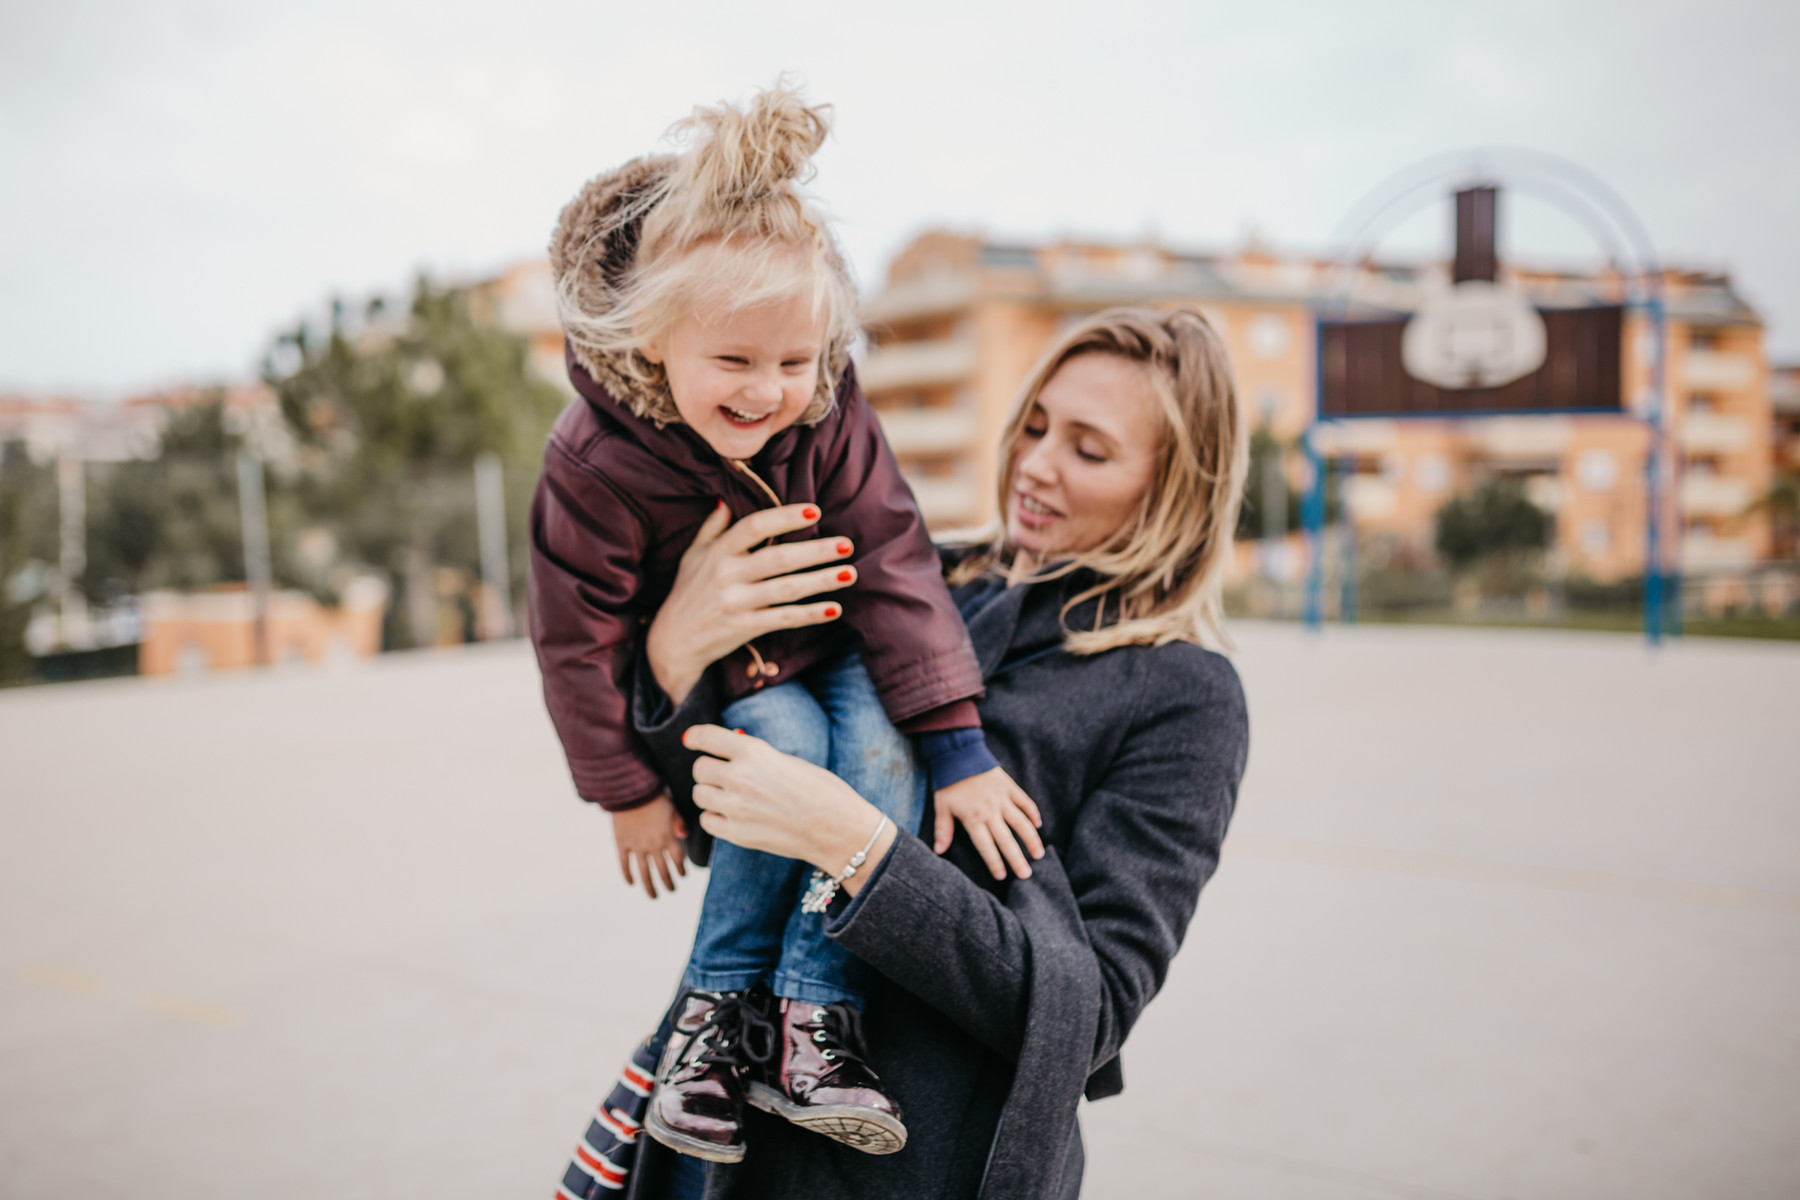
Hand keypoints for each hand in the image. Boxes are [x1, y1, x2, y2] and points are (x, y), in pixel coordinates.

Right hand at [610, 793, 688, 898]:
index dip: (680, 870)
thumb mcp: (672, 808)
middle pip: (663, 871)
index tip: (681, 876)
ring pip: (644, 873)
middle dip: (669, 883)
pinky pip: (624, 863)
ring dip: (650, 886)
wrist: (630, 790)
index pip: (677, 860)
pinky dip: (627, 874)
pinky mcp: (622, 843)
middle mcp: (653, 846)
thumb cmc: (653, 797)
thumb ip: (678, 823)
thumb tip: (683, 836)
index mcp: (668, 837)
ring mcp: (637, 846)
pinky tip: (631, 883)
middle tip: (671, 890)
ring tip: (654, 896)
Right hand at [646, 501, 858, 705]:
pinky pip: (784, 619)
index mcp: (718, 552)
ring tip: (849, 573)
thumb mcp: (694, 555)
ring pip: (786, 589)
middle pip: (778, 558)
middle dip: (815, 551)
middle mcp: (727, 575)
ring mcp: (736, 603)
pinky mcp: (744, 627)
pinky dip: (810, 615)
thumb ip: (713, 527)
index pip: (754, 526)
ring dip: (821, 581)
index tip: (814, 511)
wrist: (672, 642)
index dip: (785, 517)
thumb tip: (727, 496)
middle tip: (847, 544)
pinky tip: (835, 609)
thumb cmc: (688, 593)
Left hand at [682, 724, 896, 898]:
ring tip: (729, 796)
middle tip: (722, 774)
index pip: (706, 737)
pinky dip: (715, 817)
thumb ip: (755, 756)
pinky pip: (707, 821)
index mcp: (753, 752)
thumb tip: (730, 750)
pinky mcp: (737, 834)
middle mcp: (739, 777)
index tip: (691, 740)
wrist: (837, 828)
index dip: (695, 737)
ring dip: (710, 793)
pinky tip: (732, 816)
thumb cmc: (821, 790)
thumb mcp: (787, 760)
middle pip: (699, 768)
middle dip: (709, 769)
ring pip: (699, 794)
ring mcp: (735, 808)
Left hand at [932, 768, 1044, 880]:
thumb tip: (938, 851)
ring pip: (1021, 823)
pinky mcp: (1010, 787)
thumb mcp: (941, 807)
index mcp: (973, 818)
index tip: (1002, 876)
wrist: (959, 753)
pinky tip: (1038, 826)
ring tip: (1039, 855)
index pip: (986, 846)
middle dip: (1017, 859)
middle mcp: (990, 811)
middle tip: (1026, 875)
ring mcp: (1002, 799)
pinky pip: (1025, 802)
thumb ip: (943, 830)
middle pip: (1006, 840)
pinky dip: (1033, 814)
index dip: (994, 862)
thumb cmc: (948, 783)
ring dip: (1031, 840)